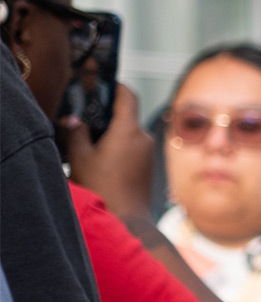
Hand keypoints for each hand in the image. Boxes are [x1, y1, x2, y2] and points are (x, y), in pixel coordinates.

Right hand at [61, 80, 156, 225]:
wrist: (127, 219)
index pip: (127, 95)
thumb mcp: (81, 157)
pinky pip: (132, 146)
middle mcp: (143, 137)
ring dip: (110, 131)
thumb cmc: (103, 187)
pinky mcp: (147, 164)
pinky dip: (118, 144)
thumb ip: (76, 133)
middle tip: (84, 113)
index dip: (115, 85)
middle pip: (126, 114)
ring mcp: (147, 151)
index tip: (101, 82)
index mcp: (128, 130)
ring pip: (128, 132)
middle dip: (106, 112)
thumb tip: (73, 120)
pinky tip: (100, 156)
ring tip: (88, 139)